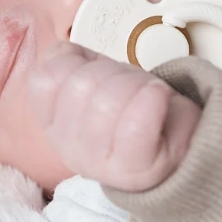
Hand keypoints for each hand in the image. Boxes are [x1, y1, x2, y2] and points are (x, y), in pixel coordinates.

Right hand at [28, 42, 200, 191]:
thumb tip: (63, 51)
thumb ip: (71, 62)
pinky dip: (151, 100)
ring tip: (149, 93)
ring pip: (106, 103)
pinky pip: (135, 127)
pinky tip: (159, 96)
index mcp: (53, 124)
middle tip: (131, 83)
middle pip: (79, 86)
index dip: (73, 62)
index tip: (96, 68)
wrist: (176, 140)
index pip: (45, 81)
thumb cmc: (135, 108)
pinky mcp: (135, 170)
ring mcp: (99, 165)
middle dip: (112, 71)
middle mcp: (69, 149)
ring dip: (136, 84)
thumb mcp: (98, 78)